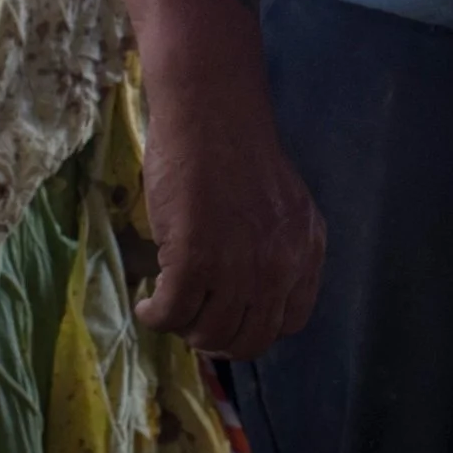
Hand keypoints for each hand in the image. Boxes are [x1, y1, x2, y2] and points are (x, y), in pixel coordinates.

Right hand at [135, 93, 325, 359]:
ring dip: (183, 327)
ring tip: (168, 306)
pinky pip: (172, 314)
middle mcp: (279, 266)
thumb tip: (249, 293)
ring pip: (208, 333)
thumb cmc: (237, 148)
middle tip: (193, 321)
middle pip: (249, 340)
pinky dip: (154, 315)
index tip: (230, 316)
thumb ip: (277, 248)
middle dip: (217, 340)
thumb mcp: (281, 206)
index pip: (290, 323)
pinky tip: (146, 303)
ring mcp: (238, 267)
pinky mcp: (194, 261)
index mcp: (306, 250)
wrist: (210, 112)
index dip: (255, 327)